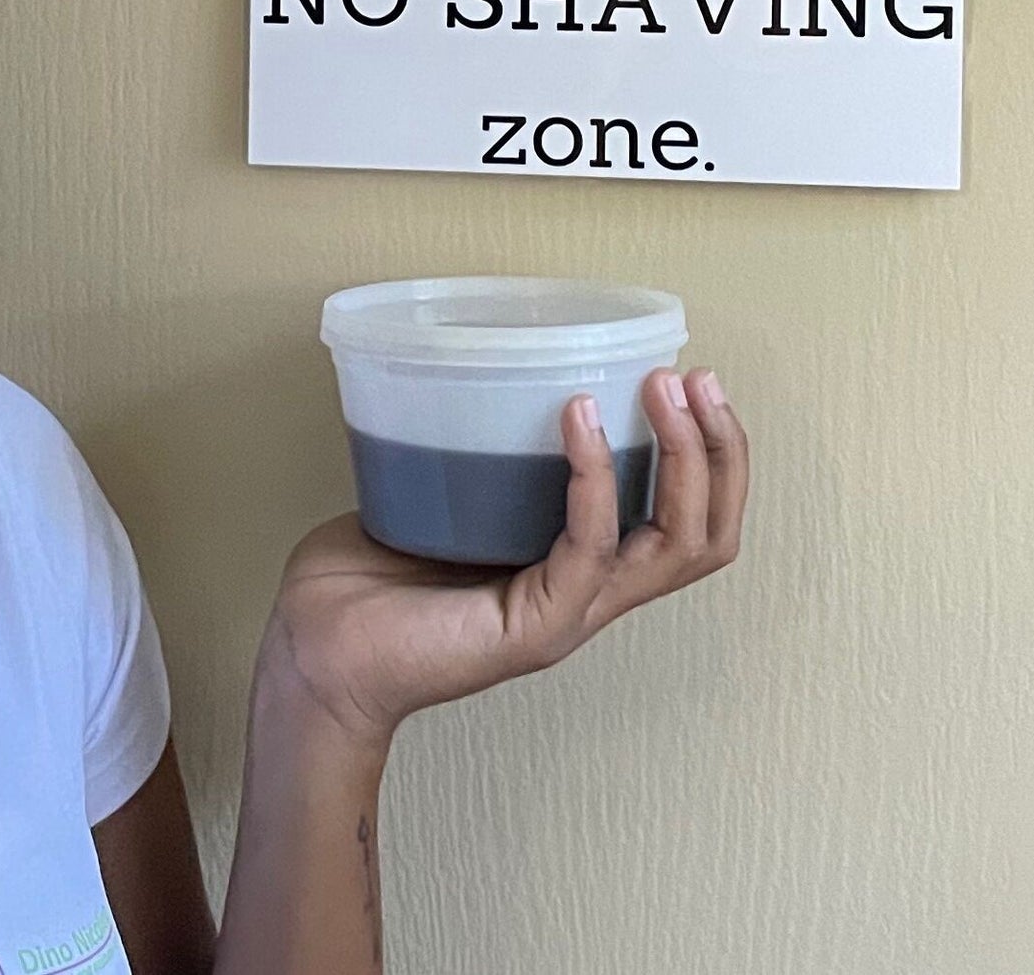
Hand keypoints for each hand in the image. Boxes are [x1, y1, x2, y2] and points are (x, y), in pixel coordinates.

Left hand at [252, 367, 747, 750]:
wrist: (312, 656)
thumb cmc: (363, 585)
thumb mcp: (444, 501)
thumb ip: (481, 455)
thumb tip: (485, 376)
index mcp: (578, 571)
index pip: (690, 526)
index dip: (713, 457)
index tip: (692, 381)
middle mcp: (588, 596)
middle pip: (707, 537)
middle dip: (721, 452)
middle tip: (699, 379)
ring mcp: (567, 615)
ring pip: (676, 546)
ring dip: (684, 458)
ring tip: (664, 388)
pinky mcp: (534, 627)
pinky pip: (591, 548)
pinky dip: (594, 478)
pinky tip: (578, 418)